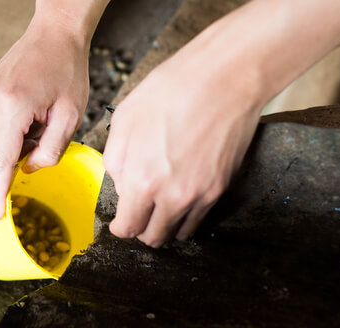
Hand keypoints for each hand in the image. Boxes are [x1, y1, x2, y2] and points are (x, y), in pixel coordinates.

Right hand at [0, 19, 89, 219]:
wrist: (55, 32)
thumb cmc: (68, 70)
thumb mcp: (70, 115)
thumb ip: (51, 149)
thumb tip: (29, 168)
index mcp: (13, 107)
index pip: (3, 161)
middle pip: (6, 148)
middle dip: (27, 149)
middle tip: (50, 123)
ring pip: (3, 136)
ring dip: (23, 134)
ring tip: (42, 108)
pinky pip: (0, 122)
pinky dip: (17, 123)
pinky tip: (32, 103)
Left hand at [103, 41, 264, 246]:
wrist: (224, 77)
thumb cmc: (171, 91)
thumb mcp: (124, 121)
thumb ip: (115, 162)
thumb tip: (122, 185)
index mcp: (142, 180)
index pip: (127, 227)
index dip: (120, 226)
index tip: (120, 221)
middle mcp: (172, 196)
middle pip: (152, 237)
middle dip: (141, 227)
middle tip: (139, 212)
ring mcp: (200, 195)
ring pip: (178, 233)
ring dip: (165, 224)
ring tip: (160, 205)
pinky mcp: (221, 187)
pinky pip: (199, 218)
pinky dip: (187, 215)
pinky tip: (181, 195)